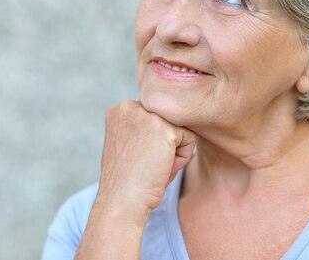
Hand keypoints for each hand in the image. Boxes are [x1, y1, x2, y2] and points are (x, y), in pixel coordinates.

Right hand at [95, 100, 196, 221]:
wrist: (121, 202)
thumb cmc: (127, 181)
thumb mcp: (128, 144)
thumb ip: (142, 127)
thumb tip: (173, 120)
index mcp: (119, 110)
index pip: (154, 117)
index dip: (151, 142)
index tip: (136, 159)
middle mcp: (130, 106)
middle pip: (168, 120)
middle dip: (163, 144)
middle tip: (146, 164)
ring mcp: (147, 115)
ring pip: (179, 129)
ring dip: (172, 151)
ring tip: (154, 166)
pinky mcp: (164, 128)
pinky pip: (190, 139)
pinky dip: (181, 159)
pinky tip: (162, 168)